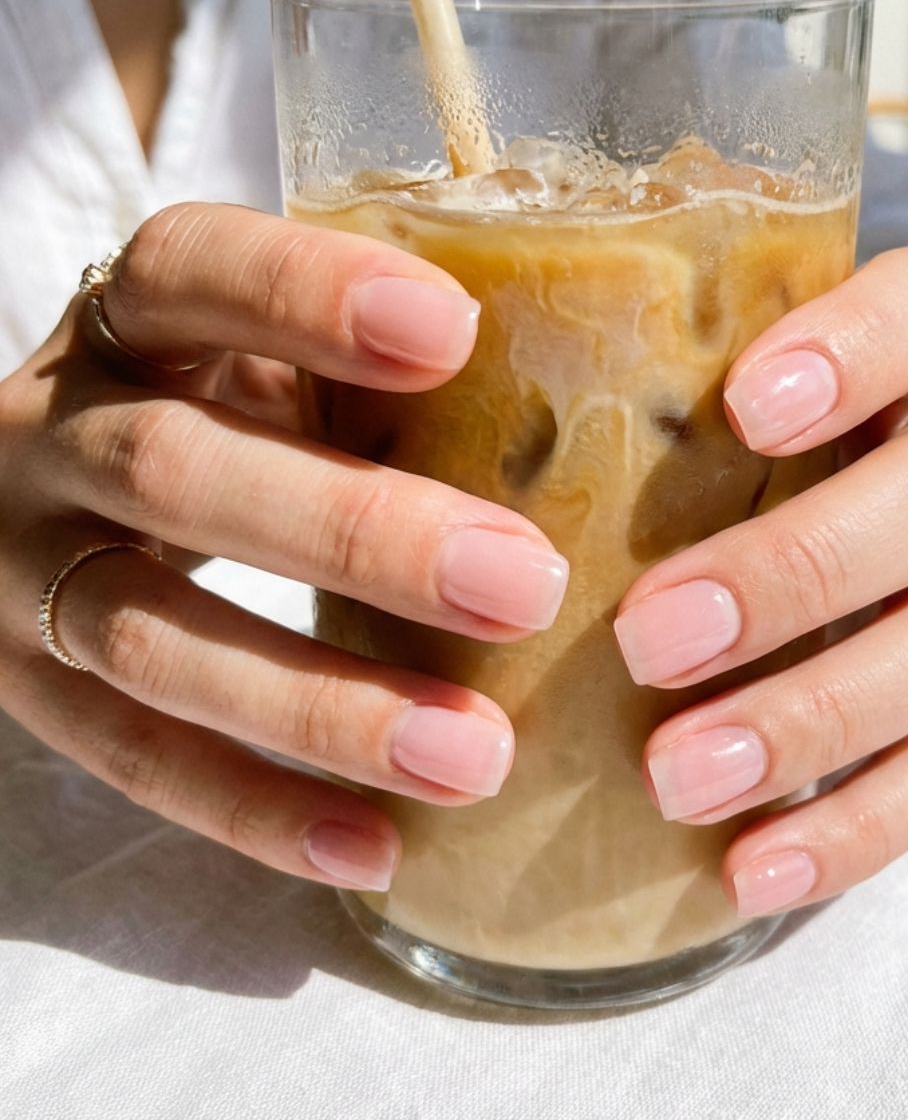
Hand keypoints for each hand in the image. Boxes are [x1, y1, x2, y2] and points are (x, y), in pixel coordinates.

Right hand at [0, 204, 567, 892]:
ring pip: (151, 637)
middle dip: (354, 533)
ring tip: (474, 755)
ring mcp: (21, 568)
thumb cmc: (213, 410)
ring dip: (319, 705)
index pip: (192, 269)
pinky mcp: (25, 690)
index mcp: (128, 319)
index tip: (454, 331)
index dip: (307, 295)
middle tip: (522, 584)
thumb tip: (634, 381)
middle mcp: (53, 431)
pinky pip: (130, 760)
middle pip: (179, 470)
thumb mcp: (263, 354)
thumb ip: (376, 366)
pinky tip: (379, 849)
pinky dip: (255, 809)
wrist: (24, 496)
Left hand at [618, 247, 907, 916]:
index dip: (861, 348)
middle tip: (650, 639)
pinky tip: (747, 868)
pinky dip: (852, 826)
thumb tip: (398, 348)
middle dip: (800, 569)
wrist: (837, 492)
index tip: (746, 406)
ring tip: (675, 777)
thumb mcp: (684, 359)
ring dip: (813, 719)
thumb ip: (600, 346)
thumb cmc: (725, 415)